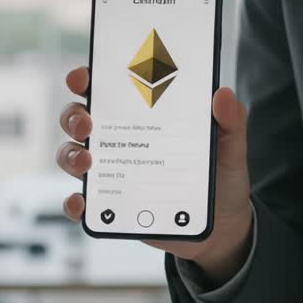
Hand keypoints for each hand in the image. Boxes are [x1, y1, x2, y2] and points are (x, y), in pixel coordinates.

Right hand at [56, 66, 253, 284]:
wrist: (224, 226)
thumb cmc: (221, 177)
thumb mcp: (231, 148)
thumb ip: (231, 122)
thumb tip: (224, 93)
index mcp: (145, 117)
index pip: (108, 90)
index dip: (88, 79)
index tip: (81, 77)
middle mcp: (122, 140)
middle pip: (80, 120)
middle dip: (73, 116)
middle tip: (86, 123)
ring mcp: (113, 173)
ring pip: (73, 156)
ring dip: (71, 155)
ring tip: (87, 162)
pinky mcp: (113, 206)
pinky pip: (84, 204)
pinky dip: (76, 203)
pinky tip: (83, 202)